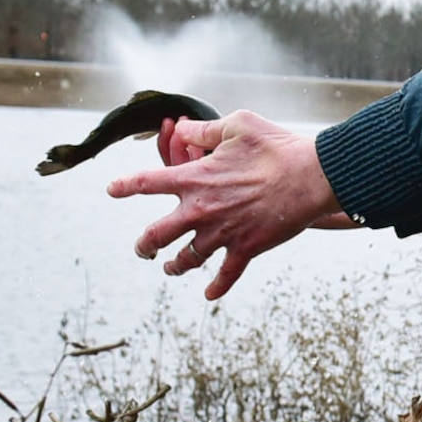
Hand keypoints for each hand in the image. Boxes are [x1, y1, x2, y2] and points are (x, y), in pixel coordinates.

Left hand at [108, 109, 358, 298]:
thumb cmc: (275, 147)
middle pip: (157, 234)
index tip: (112, 190)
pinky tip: (208, 296)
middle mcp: (200, 210)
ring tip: (169, 268)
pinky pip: (225, 275)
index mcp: (194, 178)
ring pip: (187, 260)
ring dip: (174, 267)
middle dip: (144, 245)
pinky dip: (216, 288)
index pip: (146, 183)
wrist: (310, 177)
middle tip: (142, 250)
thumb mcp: (236, 124)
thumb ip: (203, 129)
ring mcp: (222, 234)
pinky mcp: (246, 250)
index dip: (124, 186)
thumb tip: (181, 128)